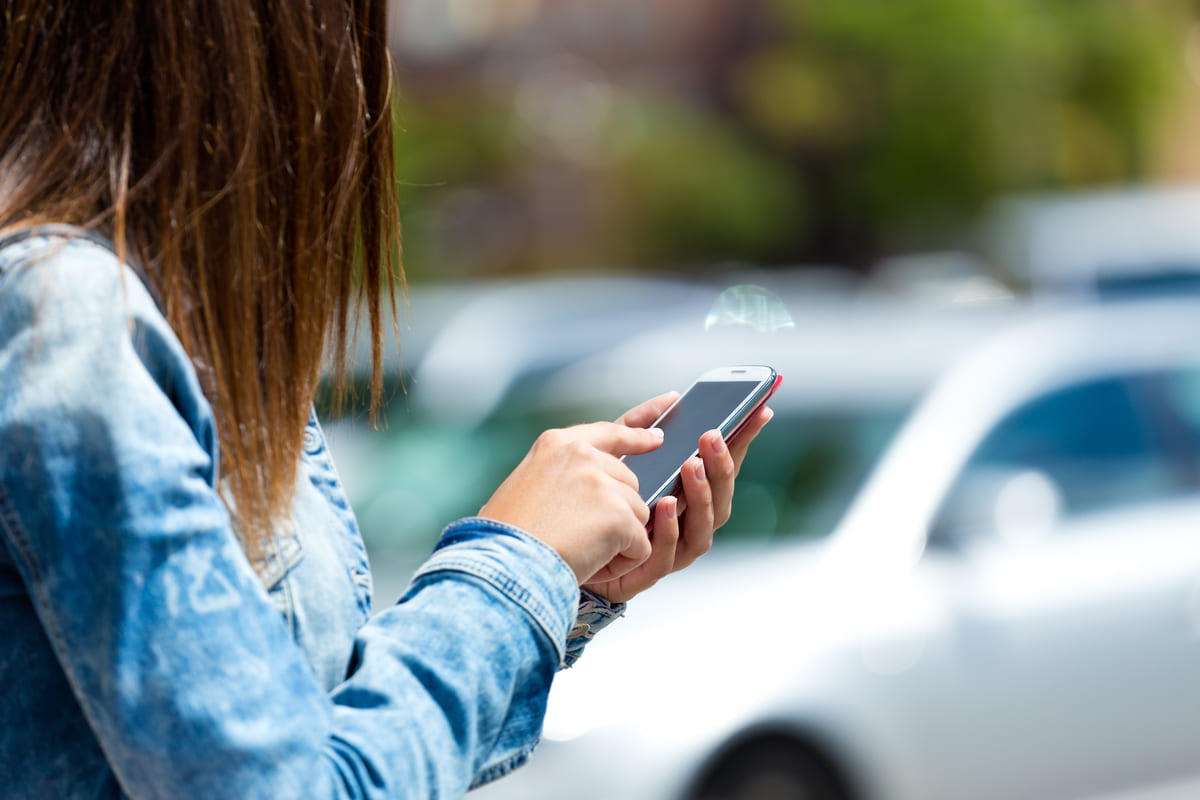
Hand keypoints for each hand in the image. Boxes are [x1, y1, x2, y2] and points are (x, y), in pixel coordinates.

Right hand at [480, 422, 662, 584]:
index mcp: (557, 444)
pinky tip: (592, 562)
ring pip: (638, 513)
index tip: (657, 436)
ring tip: (580, 549)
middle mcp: (582, 455)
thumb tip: (604, 484)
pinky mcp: (618, 514)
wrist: (503, 565)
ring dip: (619, 539)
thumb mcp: (529, 485)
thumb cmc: (508, 535)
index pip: (609, 432)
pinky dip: (623, 561)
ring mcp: (602, 482)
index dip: (636, 435)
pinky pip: (641, 543)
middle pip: (629, 482)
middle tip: (579, 535)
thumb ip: (565, 474)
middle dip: (617, 513)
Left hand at [583, 393, 773, 602]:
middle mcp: (686, 526)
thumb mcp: (615, 455)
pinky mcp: (645, 573)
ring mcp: (670, 552)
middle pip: (720, 501)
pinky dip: (669, 531)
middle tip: (711, 437)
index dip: (742, 442)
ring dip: (700, 498)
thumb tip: (672, 397)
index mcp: (685, 498)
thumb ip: (639, 427)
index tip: (758, 411)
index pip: (722, 470)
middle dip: (720, 468)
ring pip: (701, 531)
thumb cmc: (593, 501)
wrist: (557, 547)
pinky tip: (664, 505)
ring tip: (690, 465)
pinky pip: (667, 556)